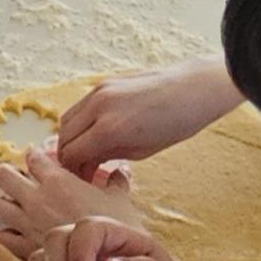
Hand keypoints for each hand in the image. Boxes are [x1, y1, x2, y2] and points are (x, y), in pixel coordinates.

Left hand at [0, 147, 141, 260]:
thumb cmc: (114, 233)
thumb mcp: (121, 202)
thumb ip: (117, 183)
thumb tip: (121, 170)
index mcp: (59, 181)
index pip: (34, 158)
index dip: (34, 159)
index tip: (39, 163)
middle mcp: (36, 198)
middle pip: (1, 174)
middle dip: (6, 177)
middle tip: (18, 184)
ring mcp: (25, 222)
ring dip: (0, 205)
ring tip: (13, 210)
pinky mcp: (21, 246)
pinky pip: (0, 236)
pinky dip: (4, 236)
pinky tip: (15, 236)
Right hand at [57, 63, 240, 176]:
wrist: (196, 88)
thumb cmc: (178, 122)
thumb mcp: (142, 150)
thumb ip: (108, 155)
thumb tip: (87, 161)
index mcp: (110, 129)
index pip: (71, 153)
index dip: (73, 169)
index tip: (82, 177)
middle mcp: (99, 106)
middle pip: (63, 136)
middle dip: (68, 154)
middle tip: (82, 166)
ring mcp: (100, 90)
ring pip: (67, 118)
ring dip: (72, 136)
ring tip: (88, 148)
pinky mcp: (105, 82)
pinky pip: (82, 105)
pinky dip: (82, 120)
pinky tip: (97, 130)